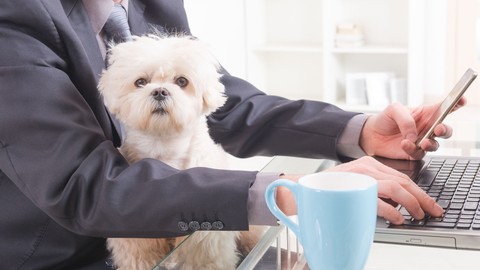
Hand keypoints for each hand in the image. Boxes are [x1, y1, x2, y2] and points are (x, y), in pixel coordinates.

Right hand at [276, 157, 443, 224]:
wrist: (301, 189)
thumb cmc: (327, 190)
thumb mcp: (354, 184)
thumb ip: (373, 189)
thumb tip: (396, 204)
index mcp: (369, 164)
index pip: (401, 176)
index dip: (419, 191)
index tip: (428, 203)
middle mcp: (367, 167)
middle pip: (404, 180)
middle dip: (422, 198)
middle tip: (432, 211)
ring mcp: (360, 176)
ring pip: (397, 187)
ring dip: (412, 203)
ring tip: (418, 215)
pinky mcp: (353, 187)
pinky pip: (380, 199)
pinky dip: (393, 210)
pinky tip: (398, 218)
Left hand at [360, 99, 464, 159]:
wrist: (370, 135)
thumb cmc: (384, 119)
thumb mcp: (393, 110)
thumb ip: (406, 119)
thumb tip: (414, 135)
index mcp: (426, 114)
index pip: (444, 108)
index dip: (456, 103)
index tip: (461, 100)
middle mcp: (426, 128)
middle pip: (445, 130)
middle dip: (445, 130)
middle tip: (438, 129)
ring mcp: (421, 142)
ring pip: (435, 145)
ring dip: (430, 144)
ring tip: (421, 142)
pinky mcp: (413, 153)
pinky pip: (419, 154)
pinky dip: (412, 150)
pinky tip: (404, 144)